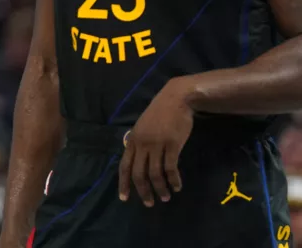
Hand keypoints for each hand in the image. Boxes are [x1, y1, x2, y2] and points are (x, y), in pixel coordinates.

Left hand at [118, 78, 194, 206]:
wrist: (176, 98)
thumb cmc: (160, 112)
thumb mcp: (143, 126)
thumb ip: (139, 142)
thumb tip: (137, 159)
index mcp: (133, 140)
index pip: (124, 166)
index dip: (123, 183)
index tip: (124, 198)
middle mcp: (142, 144)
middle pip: (138, 173)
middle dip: (143, 191)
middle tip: (149, 203)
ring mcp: (157, 144)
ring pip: (155, 174)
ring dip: (160, 188)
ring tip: (166, 197)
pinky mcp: (172, 145)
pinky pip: (171, 168)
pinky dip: (174, 180)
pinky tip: (177, 186)